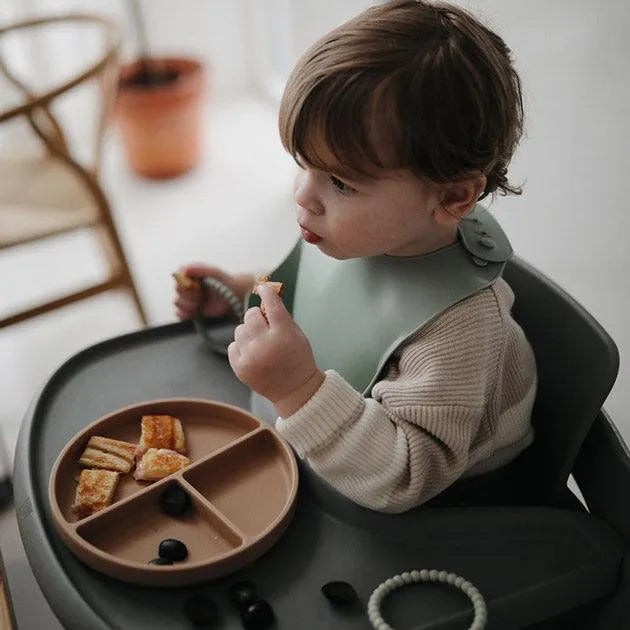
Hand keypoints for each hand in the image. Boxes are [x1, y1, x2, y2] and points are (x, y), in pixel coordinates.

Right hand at [173, 264, 253, 319]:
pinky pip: (179, 314)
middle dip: (190, 295)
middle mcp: (185, 285)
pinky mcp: (188, 310)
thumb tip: (184, 270)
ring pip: (177, 303)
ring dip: (189, 305)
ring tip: (201, 304)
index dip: (185, 284)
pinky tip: (197, 311)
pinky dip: (187, 314)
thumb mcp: (214, 272)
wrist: (233, 296)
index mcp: (188, 273)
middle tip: (202, 296)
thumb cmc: (224, 281)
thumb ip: (200, 269)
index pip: (177, 277)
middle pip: (177, 290)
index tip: (198, 287)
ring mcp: (186, 298)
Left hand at [228, 284, 324, 416]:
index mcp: (283, 334)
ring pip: (239, 330)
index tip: (262, 288)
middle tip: (264, 324)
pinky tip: (253, 353)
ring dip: (248, 332)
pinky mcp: (240, 368)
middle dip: (256, 316)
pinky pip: (233, 345)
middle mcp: (265, 344)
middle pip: (250, 315)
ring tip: (260, 342)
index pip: (271, 305)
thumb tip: (265, 297)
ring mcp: (251, 357)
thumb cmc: (298, 358)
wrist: (295, 390)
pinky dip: (242, 346)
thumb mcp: (297, 334)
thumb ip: (281, 316)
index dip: (266, 293)